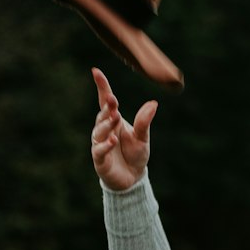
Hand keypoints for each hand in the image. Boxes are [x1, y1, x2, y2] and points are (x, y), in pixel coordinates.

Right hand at [90, 66, 156, 189]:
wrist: (133, 178)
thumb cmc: (135, 155)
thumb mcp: (143, 137)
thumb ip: (144, 122)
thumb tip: (153, 103)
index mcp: (114, 120)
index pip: (105, 101)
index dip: (101, 86)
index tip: (96, 71)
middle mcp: (105, 130)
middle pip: (102, 115)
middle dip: (107, 108)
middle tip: (113, 102)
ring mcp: (100, 144)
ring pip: (99, 131)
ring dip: (107, 124)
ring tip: (115, 119)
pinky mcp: (100, 159)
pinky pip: (99, 150)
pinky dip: (105, 145)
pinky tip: (112, 140)